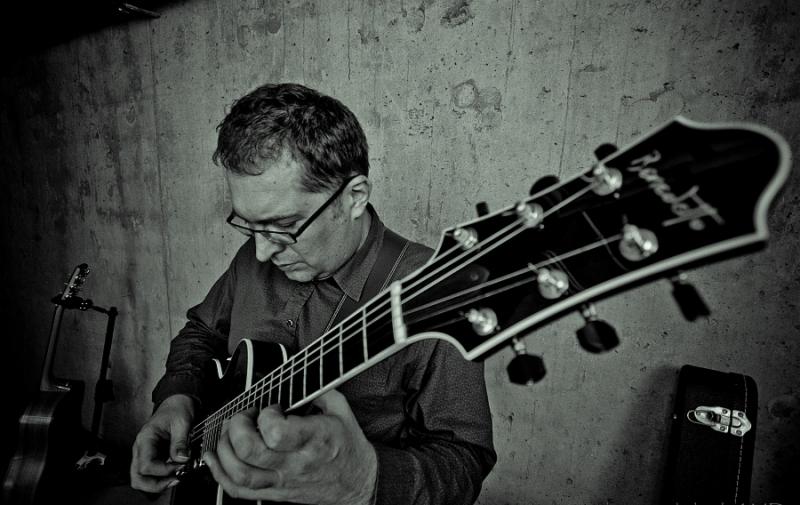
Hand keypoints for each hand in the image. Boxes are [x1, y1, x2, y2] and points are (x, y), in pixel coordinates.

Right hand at [130, 394, 195, 492]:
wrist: (177, 403)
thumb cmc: (177, 409)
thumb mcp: (182, 422)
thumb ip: (180, 441)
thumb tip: (181, 459)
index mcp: (145, 438)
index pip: (146, 465)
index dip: (163, 470)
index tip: (180, 466)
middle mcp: (141, 448)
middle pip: (137, 476)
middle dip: (155, 484)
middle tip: (174, 480)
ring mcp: (145, 454)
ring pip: (140, 478)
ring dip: (156, 483)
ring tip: (174, 478)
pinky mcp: (152, 457)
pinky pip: (150, 474)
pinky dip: (160, 478)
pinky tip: (174, 473)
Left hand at [203, 389, 377, 504]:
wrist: (359, 484)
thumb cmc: (348, 446)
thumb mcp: (341, 410)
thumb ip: (319, 389)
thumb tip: (298, 372)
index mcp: (315, 439)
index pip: (276, 433)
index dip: (266, 416)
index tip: (271, 408)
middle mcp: (296, 463)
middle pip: (251, 453)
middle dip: (237, 428)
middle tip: (242, 417)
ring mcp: (283, 481)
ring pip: (241, 475)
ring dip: (223, 451)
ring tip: (227, 434)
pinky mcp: (276, 494)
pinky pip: (240, 491)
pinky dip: (220, 475)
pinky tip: (215, 458)